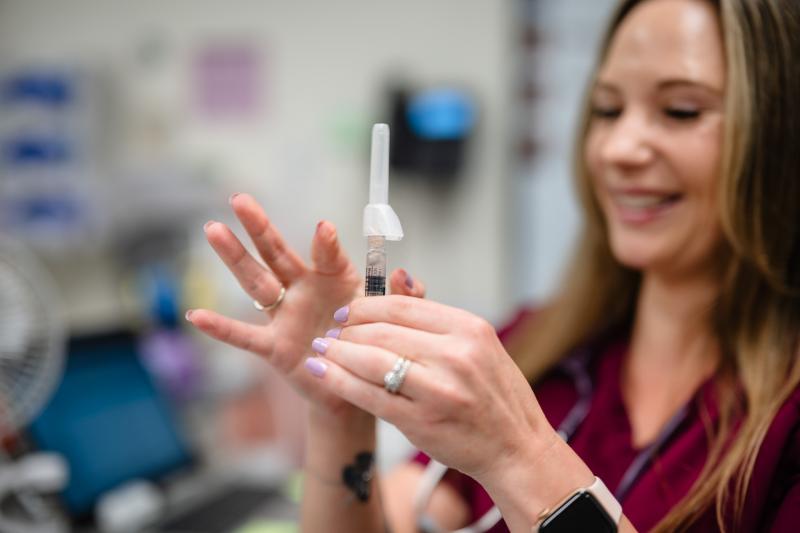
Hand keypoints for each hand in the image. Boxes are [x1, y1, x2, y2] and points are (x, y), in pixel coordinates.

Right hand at [186, 193, 424, 419]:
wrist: (356, 388)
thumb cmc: (371, 344)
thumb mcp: (392, 319)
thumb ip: (402, 296)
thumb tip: (405, 273)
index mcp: (335, 279)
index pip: (328, 255)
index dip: (326, 244)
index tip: (325, 230)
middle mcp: (305, 290)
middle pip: (277, 253)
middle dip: (260, 227)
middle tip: (240, 198)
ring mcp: (286, 316)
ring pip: (256, 281)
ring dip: (235, 257)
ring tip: (213, 229)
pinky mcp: (275, 347)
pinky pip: (244, 336)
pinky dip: (221, 328)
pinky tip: (197, 316)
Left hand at [303, 295, 555, 479]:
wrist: (517, 448)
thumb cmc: (494, 397)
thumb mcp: (478, 347)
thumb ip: (437, 321)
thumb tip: (397, 282)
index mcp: (469, 329)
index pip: (404, 306)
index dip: (366, 306)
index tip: (346, 312)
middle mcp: (456, 354)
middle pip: (384, 331)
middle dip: (348, 330)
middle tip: (329, 333)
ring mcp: (439, 389)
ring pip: (372, 360)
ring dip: (339, 353)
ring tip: (322, 351)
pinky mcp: (422, 421)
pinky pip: (370, 395)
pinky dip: (340, 381)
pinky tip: (323, 372)